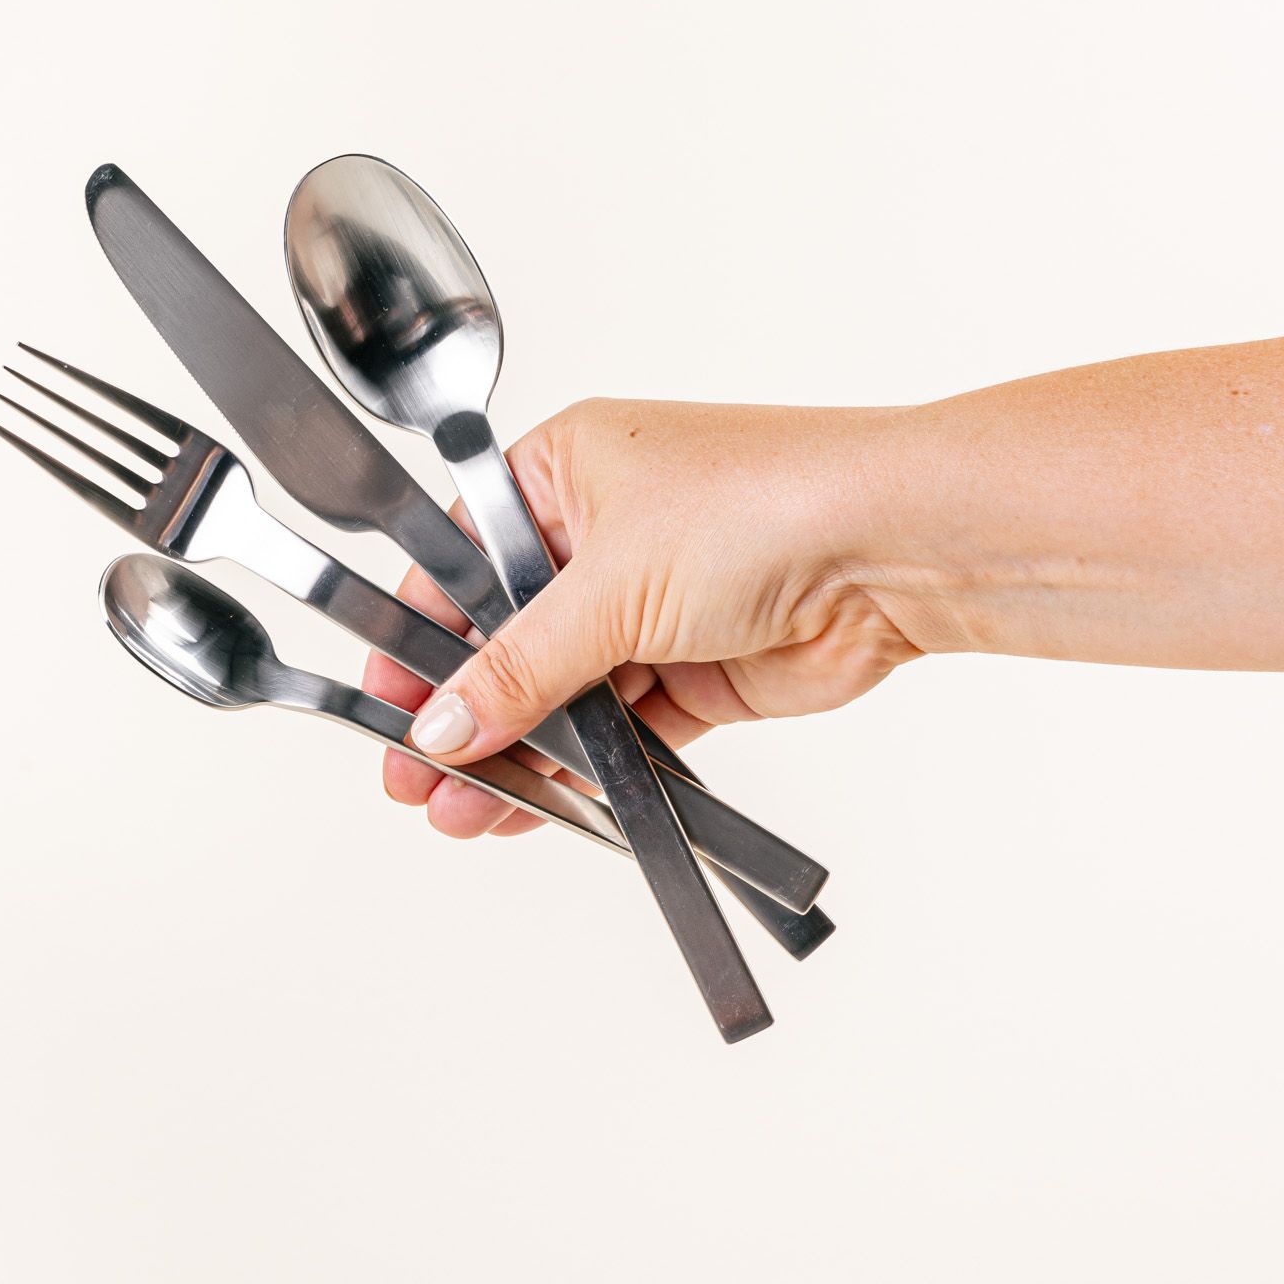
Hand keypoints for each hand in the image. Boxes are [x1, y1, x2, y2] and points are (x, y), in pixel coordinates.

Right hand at [361, 397, 923, 836]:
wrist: (894, 551)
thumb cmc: (765, 502)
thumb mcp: (610, 583)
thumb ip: (520, 665)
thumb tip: (445, 720)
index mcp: (563, 472)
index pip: (461, 561)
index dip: (421, 637)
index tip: (389, 704)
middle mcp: (603, 533)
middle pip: (509, 637)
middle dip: (465, 712)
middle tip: (417, 780)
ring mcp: (651, 604)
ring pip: (563, 694)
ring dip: (522, 753)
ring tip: (469, 810)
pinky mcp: (695, 669)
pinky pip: (621, 730)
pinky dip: (586, 769)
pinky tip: (544, 804)